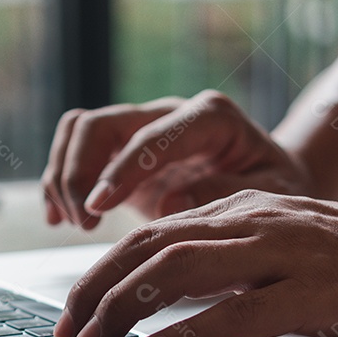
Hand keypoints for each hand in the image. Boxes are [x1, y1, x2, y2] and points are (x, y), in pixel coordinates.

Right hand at [40, 90, 313, 229]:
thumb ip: (227, 193)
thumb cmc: (277, 185)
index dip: (121, 169)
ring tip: (71, 223)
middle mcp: (170, 114)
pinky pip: (76, 151)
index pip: (152, 135)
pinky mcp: (124, 153)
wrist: (274, 180)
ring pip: (80, 131)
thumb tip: (170, 201)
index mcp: (211, 117)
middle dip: (80, 172)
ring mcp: (143, 130)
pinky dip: (60, 182)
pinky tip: (60, 218)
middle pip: (102, 123)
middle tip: (83, 221)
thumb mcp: (274, 193)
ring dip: (64, 176)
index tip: (98, 206)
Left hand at [53, 190, 337, 336]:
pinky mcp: (313, 291)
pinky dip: (186, 332)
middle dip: (97, 290)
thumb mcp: (283, 244)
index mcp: (242, 209)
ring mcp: (283, 252)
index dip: (103, 271)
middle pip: (151, 247)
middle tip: (68, 331)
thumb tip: (164, 299)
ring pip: (179, 270)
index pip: (152, 234)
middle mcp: (254, 221)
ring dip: (125, 308)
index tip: (74, 308)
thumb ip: (230, 259)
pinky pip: (234, 312)